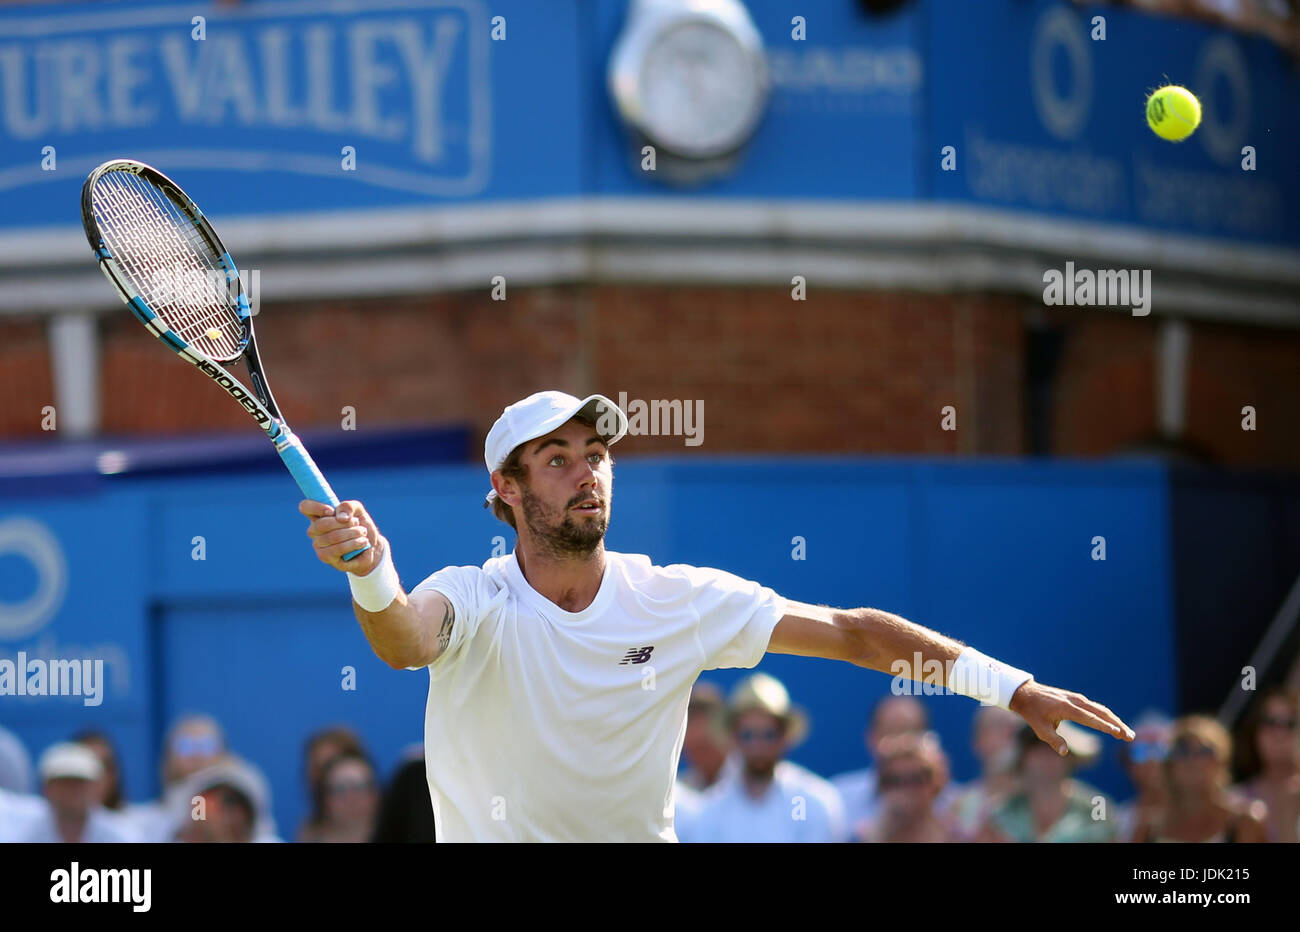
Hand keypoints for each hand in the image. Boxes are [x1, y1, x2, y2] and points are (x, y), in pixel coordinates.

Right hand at [298, 499, 383, 575]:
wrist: (372, 547)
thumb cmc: (361, 527)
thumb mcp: (358, 510)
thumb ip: (348, 506)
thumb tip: (340, 517)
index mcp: (319, 515)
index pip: (305, 507)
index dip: (316, 507)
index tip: (332, 511)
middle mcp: (315, 530)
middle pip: (320, 524)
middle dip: (343, 523)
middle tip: (357, 522)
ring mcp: (318, 545)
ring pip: (332, 537)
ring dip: (352, 533)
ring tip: (363, 532)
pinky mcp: (325, 557)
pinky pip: (337, 549)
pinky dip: (353, 544)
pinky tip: (363, 542)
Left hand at [1008, 681, 1133, 755]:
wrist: (1026, 693)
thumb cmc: (1033, 713)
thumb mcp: (1040, 729)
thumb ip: (1053, 740)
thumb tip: (1064, 753)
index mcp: (1067, 708)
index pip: (1090, 718)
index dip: (1105, 726)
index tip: (1118, 733)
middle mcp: (1075, 701)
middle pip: (1102, 712)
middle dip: (1118, 725)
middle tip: (1131, 737)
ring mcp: (1077, 699)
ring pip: (1101, 709)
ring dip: (1116, 720)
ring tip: (1128, 734)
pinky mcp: (1077, 699)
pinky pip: (1096, 708)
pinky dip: (1108, 716)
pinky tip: (1115, 725)